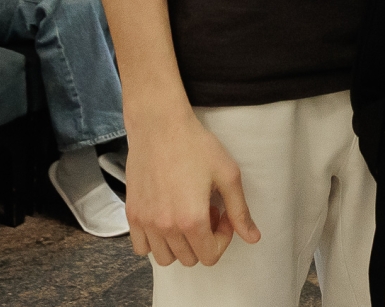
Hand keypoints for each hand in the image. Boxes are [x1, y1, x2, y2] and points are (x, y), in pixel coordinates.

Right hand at [127, 107, 260, 265]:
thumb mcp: (227, 175)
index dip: (222, 239)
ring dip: (179, 244)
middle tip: (206, 211)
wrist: (160, 126)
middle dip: (203, 240)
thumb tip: (253, 238)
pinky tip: (166, 218)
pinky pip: (141, 247)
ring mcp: (145, 222)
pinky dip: (155, 242)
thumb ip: (240, 211)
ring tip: (186, 215)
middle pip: (189, 259)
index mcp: (192, 220)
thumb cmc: (196, 146)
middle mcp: (166, 227)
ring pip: (165, 257)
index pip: (210, 256)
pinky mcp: (131, 214)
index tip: (222, 215)